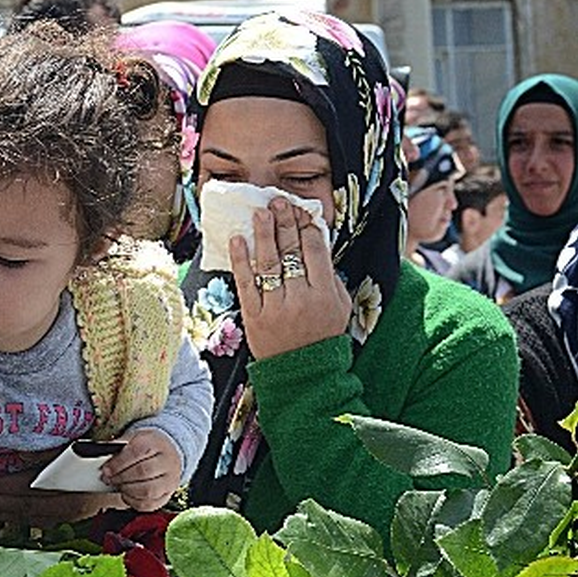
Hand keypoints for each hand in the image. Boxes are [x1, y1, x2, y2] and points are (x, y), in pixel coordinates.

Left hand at [0, 463, 120, 525]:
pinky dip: (11, 516)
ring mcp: (66, 515)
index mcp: (67, 484)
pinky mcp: (66, 519)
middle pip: (18, 505)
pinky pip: (33, 521)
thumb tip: (18, 455)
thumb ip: (48, 453)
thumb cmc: (101, 456)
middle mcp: (65, 504)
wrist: (131, 477)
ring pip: (24, 516)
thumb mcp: (75, 447)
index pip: (21, 488)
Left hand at [100, 429, 182, 511]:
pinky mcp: (167, 495)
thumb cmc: (148, 447)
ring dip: (127, 490)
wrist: (167, 453)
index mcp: (156, 443)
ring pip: (148, 490)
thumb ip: (117, 448)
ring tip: (118, 485)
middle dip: (121, 477)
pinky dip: (134, 502)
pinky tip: (126, 494)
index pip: (137, 452)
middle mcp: (167, 462)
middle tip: (109, 479)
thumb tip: (101, 459)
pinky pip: (150, 504)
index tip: (106, 469)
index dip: (119, 463)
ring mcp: (170, 480)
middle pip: (143, 472)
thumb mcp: (133, 439)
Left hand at [229, 197, 351, 359]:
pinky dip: (240, 260)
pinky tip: (237, 240)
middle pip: (291, 251)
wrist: (304, 375)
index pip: (315, 251)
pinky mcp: (254, 316)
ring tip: (259, 212)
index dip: (307, 227)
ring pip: (268, 263)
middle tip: (278, 201)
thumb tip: (315, 243)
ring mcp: (275, 307)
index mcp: (325, 294)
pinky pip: (246, 283)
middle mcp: (301, 298)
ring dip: (263, 234)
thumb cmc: (323, 336)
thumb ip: (330, 276)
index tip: (300, 210)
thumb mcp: (340, 306)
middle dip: (285, 223)